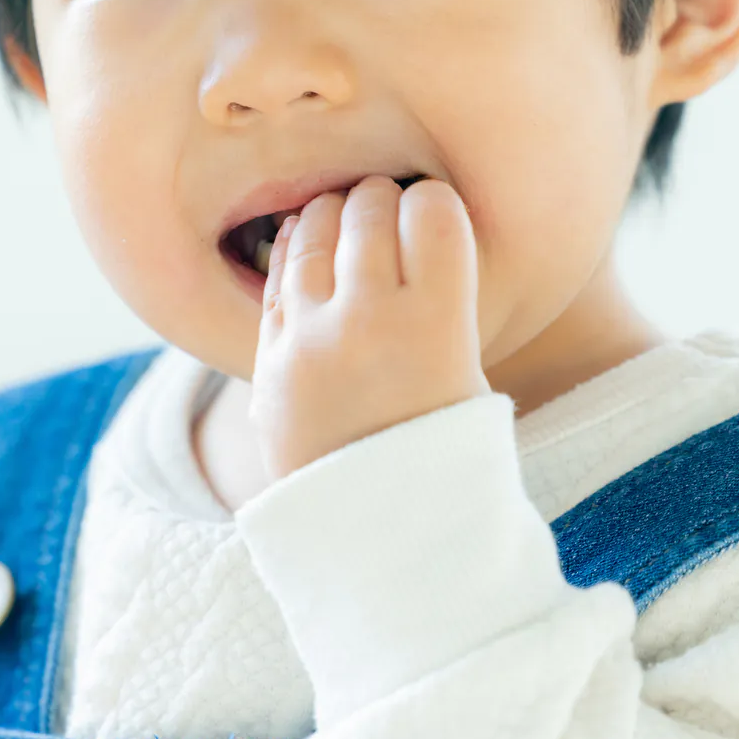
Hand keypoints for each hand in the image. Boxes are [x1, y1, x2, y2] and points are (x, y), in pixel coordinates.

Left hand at [251, 172, 489, 478]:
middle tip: (392, 215)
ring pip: (317, 229)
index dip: (436, 205)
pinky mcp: (270, 359)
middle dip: (384, 201)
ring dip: (337, 215)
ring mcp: (310, 340)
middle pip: (371, 209)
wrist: (380, 536)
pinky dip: (298, 248)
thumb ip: (445, 299)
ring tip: (352, 223)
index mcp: (438, 326)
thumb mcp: (469, 374)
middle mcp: (369, 323)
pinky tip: (312, 243)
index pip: (434, 211)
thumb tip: (420, 218)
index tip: (435, 218)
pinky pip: (280, 273)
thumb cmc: (443, 450)